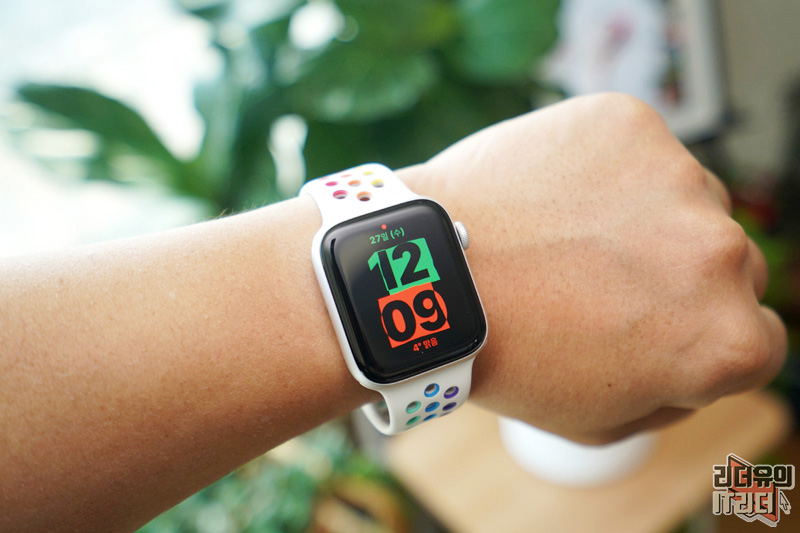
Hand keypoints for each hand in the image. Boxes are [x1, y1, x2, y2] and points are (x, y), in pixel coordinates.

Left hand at [399, 93, 787, 443]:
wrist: (430, 275)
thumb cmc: (507, 356)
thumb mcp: (599, 420)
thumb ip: (674, 394)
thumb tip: (702, 359)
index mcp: (725, 339)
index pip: (755, 341)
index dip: (699, 341)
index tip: (650, 332)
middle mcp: (721, 252)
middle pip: (728, 266)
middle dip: (677, 280)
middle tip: (599, 286)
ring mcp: (676, 178)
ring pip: (688, 202)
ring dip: (646, 220)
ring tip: (566, 240)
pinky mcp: (628, 123)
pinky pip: (638, 151)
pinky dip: (606, 170)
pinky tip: (552, 199)